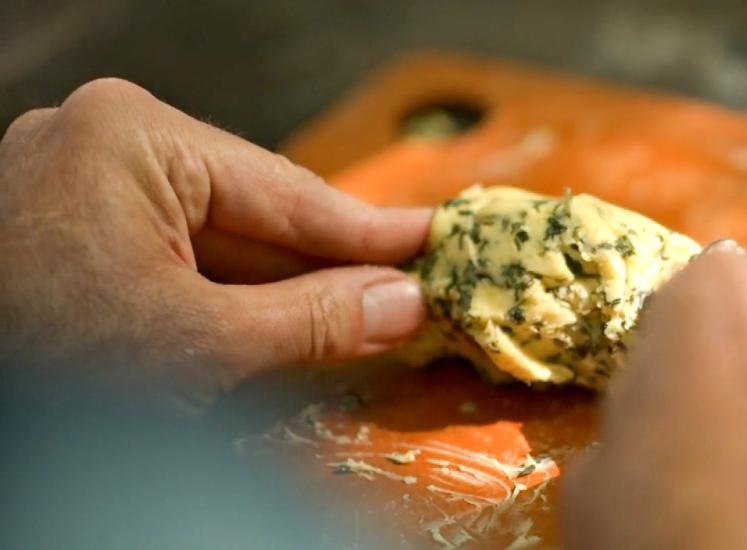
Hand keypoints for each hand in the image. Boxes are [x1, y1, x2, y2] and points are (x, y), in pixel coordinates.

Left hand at [0, 79, 431, 414]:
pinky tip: (276, 328)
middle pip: (250, 211)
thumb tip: (403, 303)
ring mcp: (65, 185)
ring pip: (207, 238)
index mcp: (129, 136)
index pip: (287, 189)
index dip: (372, 229)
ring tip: (360, 317)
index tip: (439, 240)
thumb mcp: (199, 346)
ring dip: (276, 289)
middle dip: (325, 264)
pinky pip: (161, 256)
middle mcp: (94, 141)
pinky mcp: (50, 235)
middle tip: (410, 291)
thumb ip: (314, 318)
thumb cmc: (44, 365)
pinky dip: (218, 298)